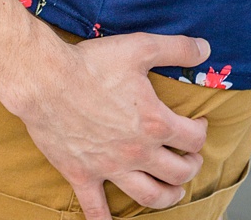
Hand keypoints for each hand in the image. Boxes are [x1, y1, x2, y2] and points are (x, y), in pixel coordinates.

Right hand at [7, 30, 212, 219]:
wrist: (45, 81)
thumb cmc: (93, 64)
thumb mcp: (142, 47)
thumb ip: (178, 48)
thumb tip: (206, 49)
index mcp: (154, 123)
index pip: (193, 139)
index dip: (201, 132)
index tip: (198, 124)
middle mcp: (136, 152)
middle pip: (177, 172)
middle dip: (190, 167)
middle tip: (190, 159)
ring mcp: (109, 167)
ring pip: (149, 196)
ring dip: (167, 197)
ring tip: (174, 191)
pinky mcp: (82, 175)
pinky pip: (95, 208)